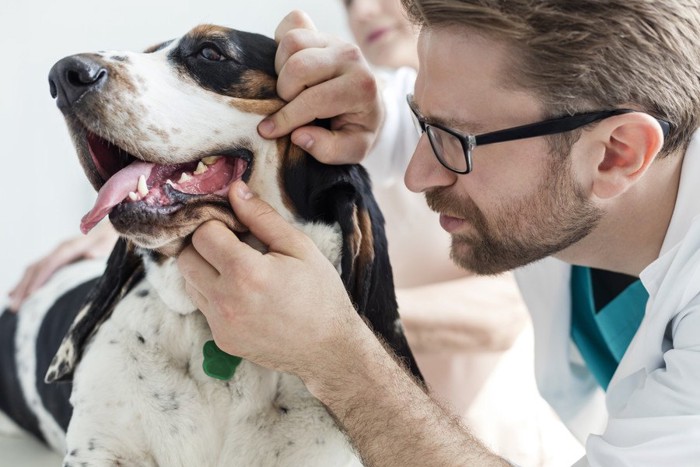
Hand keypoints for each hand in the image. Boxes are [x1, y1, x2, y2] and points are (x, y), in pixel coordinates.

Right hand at [8, 221, 118, 311]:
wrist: (114, 227)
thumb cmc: (113, 239)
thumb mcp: (110, 243)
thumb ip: (101, 249)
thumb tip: (90, 254)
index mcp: (72, 247)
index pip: (51, 263)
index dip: (40, 279)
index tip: (30, 295)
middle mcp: (60, 249)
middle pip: (37, 268)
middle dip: (24, 287)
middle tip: (15, 307)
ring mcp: (58, 253)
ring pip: (34, 269)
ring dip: (22, 287)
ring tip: (13, 305)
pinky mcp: (59, 258)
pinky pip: (38, 270)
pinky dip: (26, 282)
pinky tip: (16, 294)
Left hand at [177, 181, 362, 377]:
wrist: (329, 348)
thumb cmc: (320, 293)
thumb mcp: (299, 247)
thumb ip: (262, 216)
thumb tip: (234, 190)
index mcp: (245, 272)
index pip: (203, 233)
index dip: (219, 224)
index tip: (237, 228)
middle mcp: (225, 301)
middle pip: (187, 257)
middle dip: (205, 245)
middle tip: (234, 246)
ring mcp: (220, 324)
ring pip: (189, 282)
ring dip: (206, 269)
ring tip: (239, 270)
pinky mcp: (221, 340)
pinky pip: (203, 306)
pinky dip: (215, 294)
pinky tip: (243, 294)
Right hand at [257, 10, 383, 164]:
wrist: (366, 103)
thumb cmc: (356, 128)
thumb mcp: (352, 150)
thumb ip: (329, 150)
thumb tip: (298, 135)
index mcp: (362, 87)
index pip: (313, 100)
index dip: (287, 119)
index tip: (269, 131)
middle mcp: (351, 56)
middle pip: (298, 66)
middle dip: (284, 92)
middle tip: (289, 106)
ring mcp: (335, 39)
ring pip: (291, 42)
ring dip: (281, 69)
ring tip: (291, 89)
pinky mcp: (321, 31)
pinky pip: (291, 24)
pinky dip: (281, 45)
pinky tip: (289, 67)